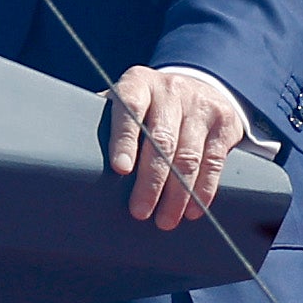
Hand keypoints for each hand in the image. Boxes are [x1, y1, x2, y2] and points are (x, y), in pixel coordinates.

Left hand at [101, 65, 252, 230]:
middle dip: (151, 181)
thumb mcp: (126, 102)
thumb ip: (106, 121)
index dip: (124, 139)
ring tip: (165, 220)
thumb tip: (76, 155)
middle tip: (140, 211)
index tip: (120, 169)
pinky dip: (203, 190)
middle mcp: (171, 90)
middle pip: (162, 140)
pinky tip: (193, 209)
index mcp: (138, 83)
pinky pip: (213, 161)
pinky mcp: (225, 122)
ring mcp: (201, 105)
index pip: (129, 107)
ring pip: (189, 155)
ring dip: (177, 194)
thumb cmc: (147, 106)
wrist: (198, 86)